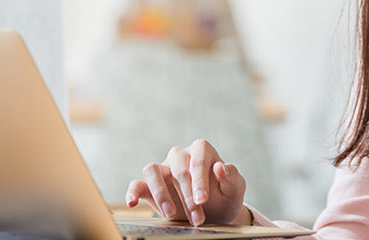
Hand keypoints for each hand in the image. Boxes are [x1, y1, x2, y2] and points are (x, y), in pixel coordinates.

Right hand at [125, 139, 249, 226]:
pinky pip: (138, 183)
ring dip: (161, 193)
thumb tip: (220, 166)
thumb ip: (232, 177)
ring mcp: (164, 169)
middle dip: (187, 195)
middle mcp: (180, 155)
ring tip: (170, 213)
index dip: (199, 180)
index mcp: (202, 150)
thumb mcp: (235, 190)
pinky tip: (132, 202)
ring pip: (152, 170)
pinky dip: (133, 191)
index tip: (202, 199)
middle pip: (178, 168)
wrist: (215, 213)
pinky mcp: (151, 186)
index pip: (198, 159)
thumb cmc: (225, 196)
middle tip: (197, 218)